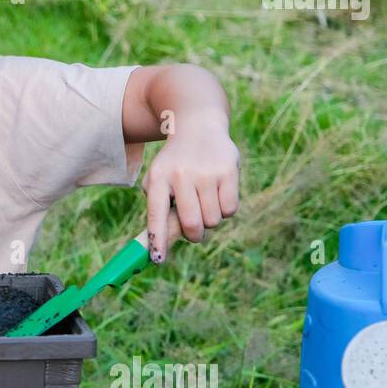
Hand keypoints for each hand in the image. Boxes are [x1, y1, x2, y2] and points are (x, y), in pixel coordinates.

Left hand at [141, 113, 239, 263]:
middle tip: (194, 230)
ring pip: (213, 220)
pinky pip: (230, 210)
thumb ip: (158, 212)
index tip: (159, 260)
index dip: (158, 241)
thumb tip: (158, 249)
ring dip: (210, 219)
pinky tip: (218, 193)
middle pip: (191, 225)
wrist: (197, 127)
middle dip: (194, 235)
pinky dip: (225, 209)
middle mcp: (181, 175)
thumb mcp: (159, 180)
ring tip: (204, 200)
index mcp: (158, 179)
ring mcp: (206, 172)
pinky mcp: (228, 170)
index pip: (156, 216)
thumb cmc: (174, 165)